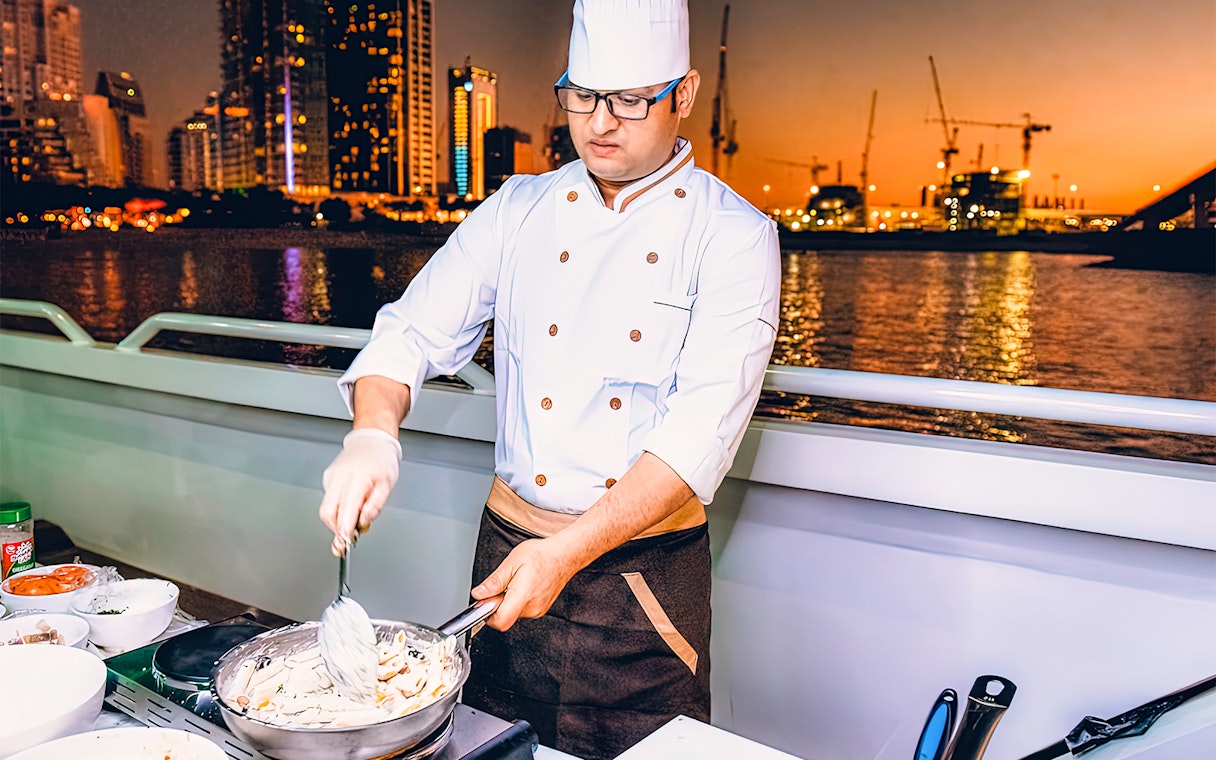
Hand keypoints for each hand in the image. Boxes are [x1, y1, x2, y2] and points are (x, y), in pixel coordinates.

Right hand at [319, 428, 401, 553]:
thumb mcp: (387, 484)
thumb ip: (375, 505)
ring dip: (336, 522)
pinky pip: (329, 498)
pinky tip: (349, 505)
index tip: (346, 544)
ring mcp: (332, 477)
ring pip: (326, 508)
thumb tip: (364, 522)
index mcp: (358, 480)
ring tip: (350, 526)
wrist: (372, 440)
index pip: (347, 512)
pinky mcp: (328, 477)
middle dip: (336, 531)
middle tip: (344, 543)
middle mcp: (341, 478)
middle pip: (330, 513)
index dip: (345, 531)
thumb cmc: (382, 461)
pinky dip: (337, 508)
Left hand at [470, 537, 580, 630]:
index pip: (500, 621)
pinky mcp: (541, 609)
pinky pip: (522, 611)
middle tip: (502, 585)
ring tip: (515, 582)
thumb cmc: (541, 555)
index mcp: (522, 595)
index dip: (487, 615)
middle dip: (497, 604)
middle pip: (504, 618)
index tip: (485, 602)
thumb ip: (494, 582)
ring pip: (512, 614)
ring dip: (508, 602)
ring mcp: (538, 610)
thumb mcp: (511, 562)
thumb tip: (478, 594)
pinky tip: (523, 586)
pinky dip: (517, 601)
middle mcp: (532, 608)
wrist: (564, 555)